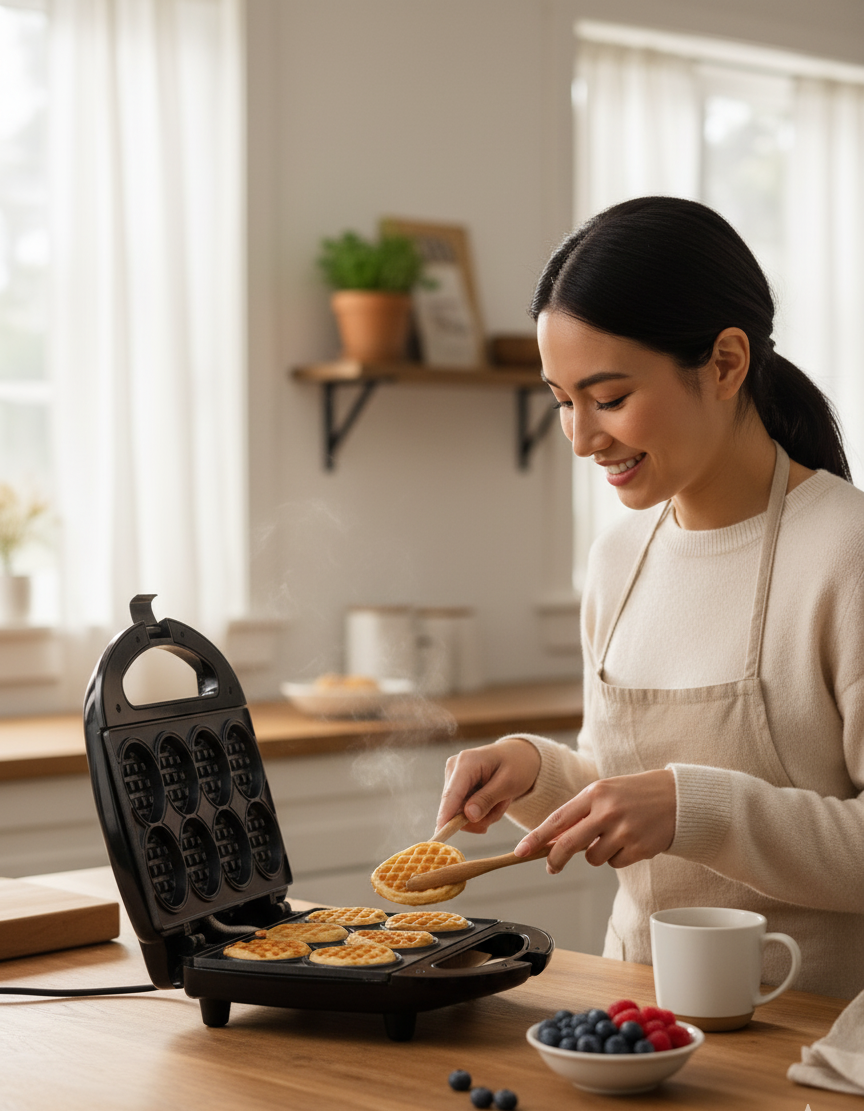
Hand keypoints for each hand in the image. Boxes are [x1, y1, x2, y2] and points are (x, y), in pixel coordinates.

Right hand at [435, 737, 541, 834]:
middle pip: (456, 808)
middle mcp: (454, 769)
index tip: (440, 835)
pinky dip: (482, 812)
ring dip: (484, 815)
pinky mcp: (456, 787)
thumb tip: (468, 816)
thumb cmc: (516, 765)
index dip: (445, 815)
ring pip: (461, 813)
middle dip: (481, 816)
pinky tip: (494, 800)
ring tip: (501, 800)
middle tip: (502, 806)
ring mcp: (454, 778)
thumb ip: (487, 799)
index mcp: (466, 762)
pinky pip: (464, 811)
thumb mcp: (508, 783)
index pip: (452, 794)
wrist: (519, 756)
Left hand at [513, 769, 675, 870]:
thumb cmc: (635, 794)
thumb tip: (552, 839)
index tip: (520, 851)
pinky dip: (619, 857)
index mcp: (594, 793)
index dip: (536, 838)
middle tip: (551, 866)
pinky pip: (615, 863)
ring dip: (598, 854)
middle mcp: (606, 811)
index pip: (557, 819)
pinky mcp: (638, 847)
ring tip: (616, 836)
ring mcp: (623, 830)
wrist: (678, 797)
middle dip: (555, 859)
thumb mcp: (606, 793)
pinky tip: (632, 841)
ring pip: (593, 857)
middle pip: (568, 844)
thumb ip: (581, 813)